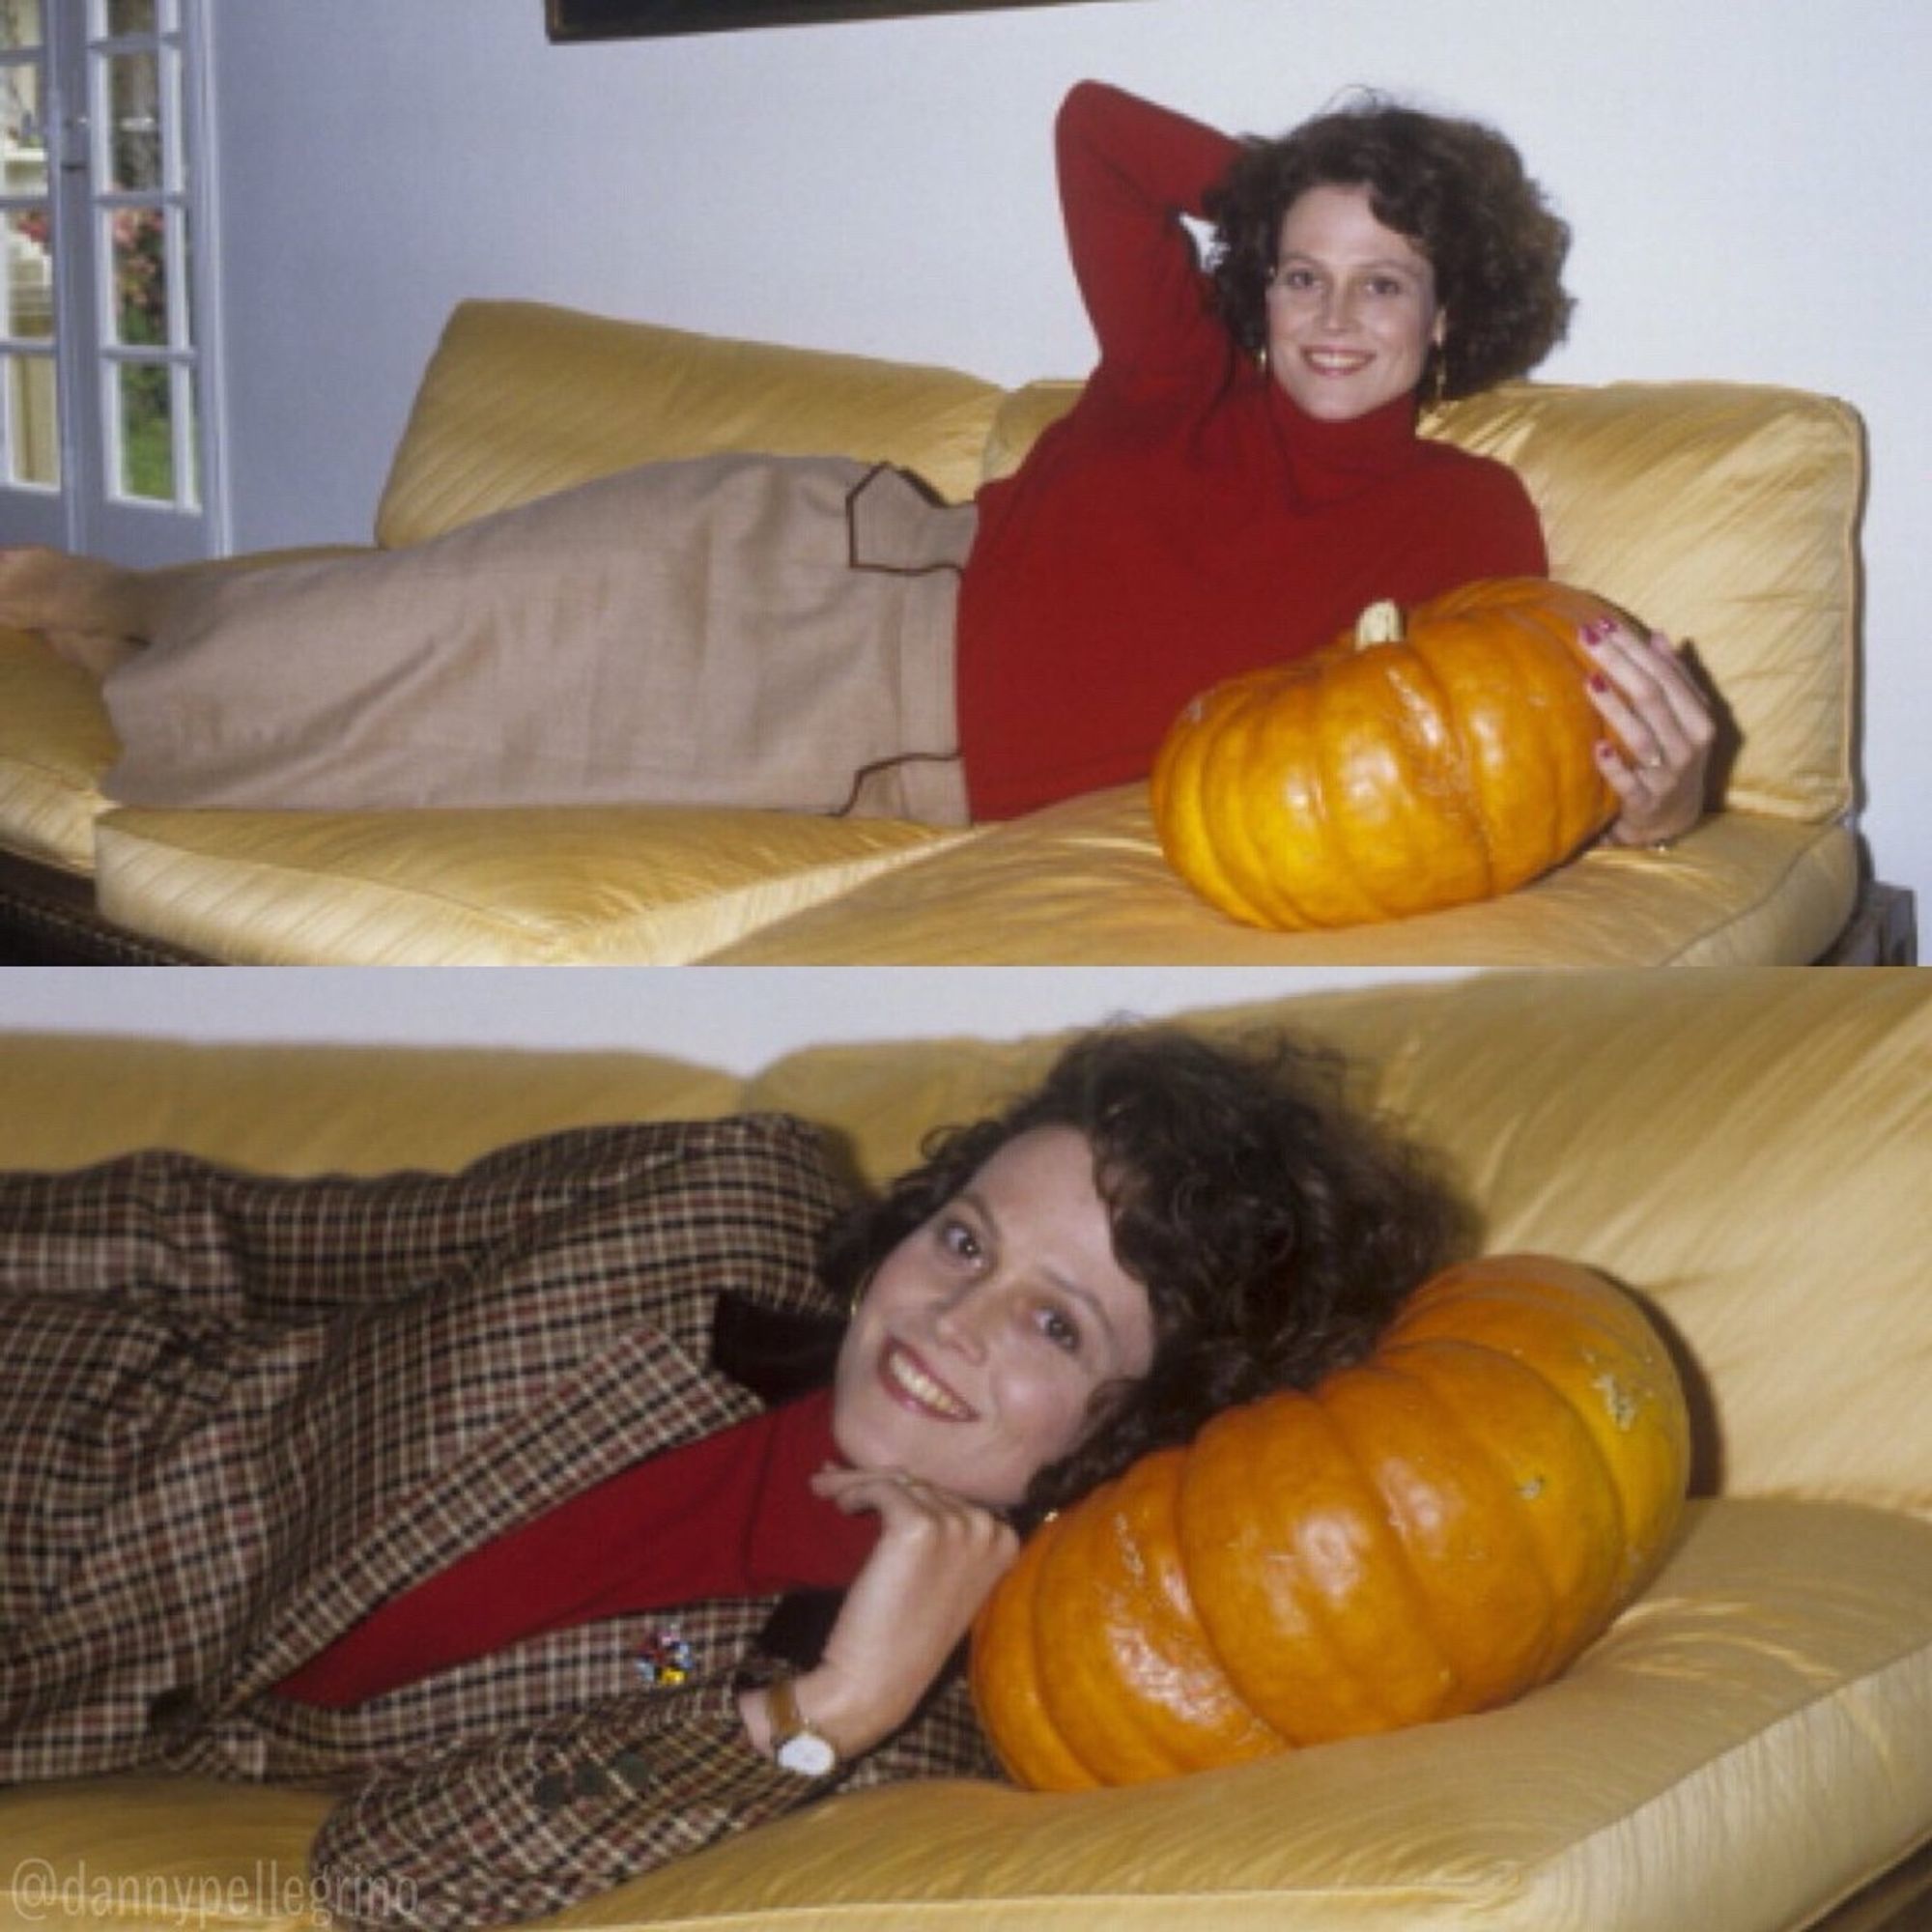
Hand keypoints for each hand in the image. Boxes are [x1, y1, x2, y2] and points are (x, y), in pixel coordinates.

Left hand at [741, 1466, 1018, 1761]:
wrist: (876, 1683)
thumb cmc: (906, 1638)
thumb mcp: (943, 1579)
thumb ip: (942, 1532)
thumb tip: (905, 1478)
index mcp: (1005, 1543)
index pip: (952, 1497)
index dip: (908, 1492)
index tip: (873, 1492)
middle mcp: (988, 1528)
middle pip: (925, 1484)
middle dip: (879, 1484)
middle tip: (837, 1485)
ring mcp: (956, 1526)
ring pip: (899, 1482)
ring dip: (859, 1485)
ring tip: (830, 1491)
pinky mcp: (917, 1526)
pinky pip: (880, 1488)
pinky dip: (853, 1490)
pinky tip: (839, 1505)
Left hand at [1582, 617, 1715, 846]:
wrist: (1670, 819)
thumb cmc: (1672, 758)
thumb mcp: (1683, 720)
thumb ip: (1674, 679)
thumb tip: (1659, 635)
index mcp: (1698, 720)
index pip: (1665, 676)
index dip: (1635, 648)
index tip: (1604, 623)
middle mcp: (1688, 746)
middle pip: (1652, 698)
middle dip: (1620, 664)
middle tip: (1586, 636)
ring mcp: (1667, 776)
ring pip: (1641, 736)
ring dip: (1615, 708)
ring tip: (1589, 680)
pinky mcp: (1645, 803)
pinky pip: (1628, 784)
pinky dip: (1615, 766)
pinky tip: (1597, 747)